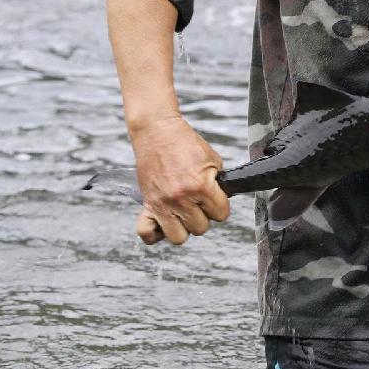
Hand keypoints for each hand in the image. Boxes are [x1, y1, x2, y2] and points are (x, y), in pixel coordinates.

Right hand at [129, 115, 230, 244]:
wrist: (157, 131)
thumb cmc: (185, 143)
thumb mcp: (213, 160)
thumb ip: (218, 184)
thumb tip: (220, 201)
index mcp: (201, 186)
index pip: (221, 215)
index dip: (220, 206)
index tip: (214, 198)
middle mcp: (181, 198)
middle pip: (201, 228)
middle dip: (202, 215)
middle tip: (197, 201)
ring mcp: (162, 203)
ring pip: (178, 237)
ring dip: (182, 226)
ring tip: (182, 211)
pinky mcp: (148, 204)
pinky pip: (147, 234)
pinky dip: (155, 232)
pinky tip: (163, 220)